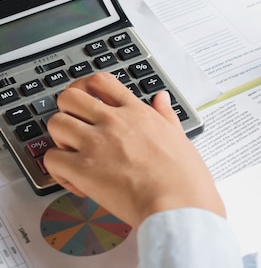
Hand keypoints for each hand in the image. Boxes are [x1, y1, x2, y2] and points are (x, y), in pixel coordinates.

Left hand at [44, 72, 224, 228]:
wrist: (177, 203)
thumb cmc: (184, 176)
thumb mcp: (179, 136)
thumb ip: (165, 114)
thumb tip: (161, 98)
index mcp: (137, 112)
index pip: (101, 81)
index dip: (87, 87)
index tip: (87, 99)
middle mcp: (114, 121)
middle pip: (70, 97)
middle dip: (68, 110)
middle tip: (76, 126)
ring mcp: (96, 143)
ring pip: (55, 123)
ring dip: (60, 139)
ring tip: (75, 154)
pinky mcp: (83, 169)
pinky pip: (51, 159)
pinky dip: (59, 170)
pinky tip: (76, 179)